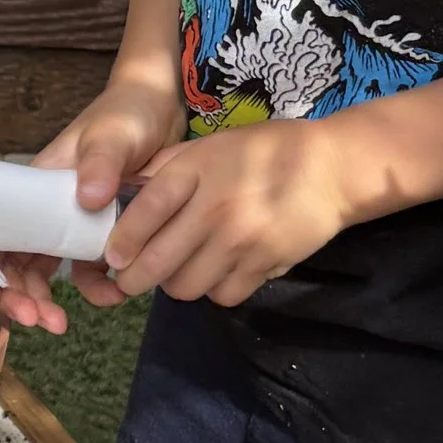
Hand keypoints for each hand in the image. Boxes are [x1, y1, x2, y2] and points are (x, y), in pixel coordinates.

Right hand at [0, 76, 186, 334]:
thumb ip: (101, 162)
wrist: (162, 110)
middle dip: (20, 297)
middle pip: (16, 262)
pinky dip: (95, 289)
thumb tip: (87, 198)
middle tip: (40, 320)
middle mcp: (44, 209)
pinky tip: (114, 295)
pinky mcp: (101, 232)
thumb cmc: (124, 113)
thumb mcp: (111, 134)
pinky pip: (88, 269)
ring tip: (63, 324)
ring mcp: (71, 223)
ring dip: (49, 302)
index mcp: (31, 187)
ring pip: (47, 272)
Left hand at [102, 117, 356, 306]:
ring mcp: (243, 240)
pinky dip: (213, 290)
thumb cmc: (263, 152)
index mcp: (198, 170)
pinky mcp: (267, 264)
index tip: (111, 257)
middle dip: (134, 278)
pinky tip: (216, 272)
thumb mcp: (209, 147)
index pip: (147, 211)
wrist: (332, 168)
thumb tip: (119, 195)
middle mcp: (217, 207)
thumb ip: (166, 170)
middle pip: (158, 261)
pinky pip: (223, 295)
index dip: (122, 240)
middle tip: (131, 277)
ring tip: (179, 269)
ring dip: (175, 284)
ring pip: (187, 286)